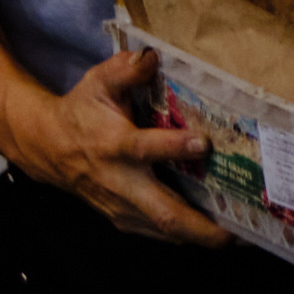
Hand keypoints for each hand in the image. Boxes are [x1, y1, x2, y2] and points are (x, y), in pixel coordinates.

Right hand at [28, 47, 225, 244]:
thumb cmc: (81, 113)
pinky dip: (190, 236)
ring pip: (167, 231)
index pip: (144, 148)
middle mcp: (121, 182)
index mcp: (114, 145)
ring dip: (204, 237)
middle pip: (165, 214)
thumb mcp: (96, 85)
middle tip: (239, 233)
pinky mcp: (126, 220)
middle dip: (203, 228)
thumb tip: (152, 56)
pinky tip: (218, 231)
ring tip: (244, 235)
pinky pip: (162, 234)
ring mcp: (123, 207)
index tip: (204, 142)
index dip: (174, 147)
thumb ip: (123, 71)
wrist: (49, 149)